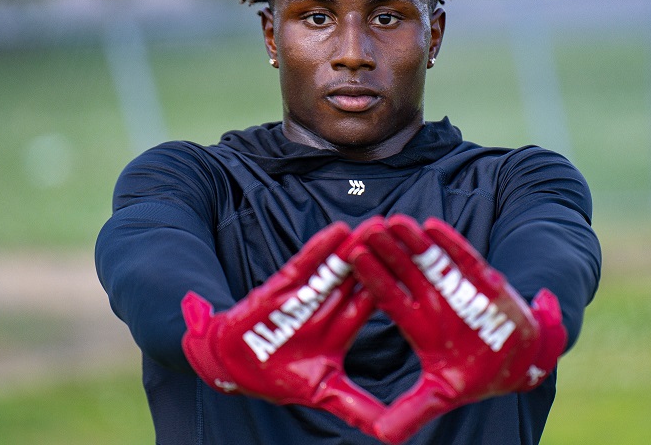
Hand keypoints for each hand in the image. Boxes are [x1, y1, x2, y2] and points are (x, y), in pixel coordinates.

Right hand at [181, 220, 384, 433]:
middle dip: (380, 260)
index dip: (393, 291)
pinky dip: (320, 250)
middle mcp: (328, 307)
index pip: (371, 306)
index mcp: (342, 329)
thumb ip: (355, 407)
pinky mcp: (282, 286)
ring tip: (380, 227)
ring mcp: (306, 293)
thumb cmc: (279, 376)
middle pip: (358, 279)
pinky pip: (305, 265)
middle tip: (405, 238)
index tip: (419, 275)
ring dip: (356, 248)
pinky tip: (339, 232)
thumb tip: (389, 435)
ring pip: (337, 267)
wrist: (232, 362)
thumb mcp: (323, 391)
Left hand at [351, 215, 567, 444]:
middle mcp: (433, 302)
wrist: (522, 362)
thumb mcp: (441, 395)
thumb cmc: (477, 376)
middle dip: (386, 250)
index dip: (372, 278)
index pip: (388, 297)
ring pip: (429, 259)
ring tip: (394, 220)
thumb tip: (383, 439)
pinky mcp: (483, 280)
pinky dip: (450, 244)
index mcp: (418, 325)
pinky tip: (433, 226)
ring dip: (413, 240)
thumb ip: (412, 412)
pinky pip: (463, 259)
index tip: (352, 258)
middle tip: (365, 228)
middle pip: (404, 270)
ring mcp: (457, 288)